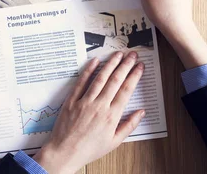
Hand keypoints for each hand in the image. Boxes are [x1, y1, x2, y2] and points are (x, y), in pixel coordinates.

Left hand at [34, 52, 144, 173]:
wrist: (65, 152)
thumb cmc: (90, 149)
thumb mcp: (114, 142)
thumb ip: (129, 125)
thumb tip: (141, 112)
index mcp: (112, 116)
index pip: (126, 90)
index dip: (134, 76)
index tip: (140, 66)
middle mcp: (99, 106)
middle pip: (115, 80)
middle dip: (125, 65)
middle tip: (132, 54)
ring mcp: (85, 101)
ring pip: (100, 78)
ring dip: (110, 64)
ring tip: (118, 54)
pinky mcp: (72, 100)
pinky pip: (82, 82)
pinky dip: (89, 70)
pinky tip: (95, 61)